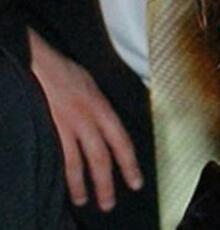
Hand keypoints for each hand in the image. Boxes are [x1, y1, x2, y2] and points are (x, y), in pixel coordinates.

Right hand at [28, 28, 142, 211]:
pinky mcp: (50, 126)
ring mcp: (69, 124)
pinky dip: (64, 172)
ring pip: (79, 161)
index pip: (122, 141)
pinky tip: (65, 184)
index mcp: (103, 108)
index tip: (135, 182)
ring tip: (84, 200)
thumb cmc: (65, 71)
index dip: (130, 164)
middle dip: (107, 182)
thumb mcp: (93, 86)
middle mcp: (89, 118)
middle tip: (109, 203)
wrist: (40, 61)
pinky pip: (59, 155)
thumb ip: (100, 108)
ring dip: (83, 184)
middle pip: (102, 156)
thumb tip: (106, 125)